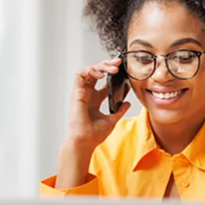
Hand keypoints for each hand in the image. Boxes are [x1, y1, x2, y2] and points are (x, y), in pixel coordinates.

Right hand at [57, 58, 131, 188]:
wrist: (85, 142)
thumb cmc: (94, 135)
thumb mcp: (112, 120)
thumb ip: (119, 110)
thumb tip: (127, 103)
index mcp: (94, 100)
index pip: (103, 81)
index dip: (112, 74)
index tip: (124, 71)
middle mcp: (87, 94)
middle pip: (96, 73)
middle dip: (107, 65)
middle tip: (119, 63)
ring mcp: (82, 93)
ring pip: (88, 70)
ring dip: (101, 66)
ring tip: (114, 68)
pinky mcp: (77, 93)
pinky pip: (81, 75)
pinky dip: (91, 70)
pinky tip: (102, 75)